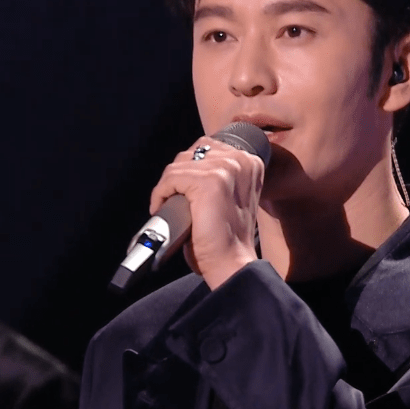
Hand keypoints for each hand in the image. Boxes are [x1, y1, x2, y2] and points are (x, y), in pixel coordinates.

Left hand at [149, 137, 263, 288]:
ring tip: (169, 207)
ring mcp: (226, 168)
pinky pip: (171, 177)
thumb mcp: (227, 195)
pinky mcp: (209, 181)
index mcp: (249, 161)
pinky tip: (163, 208)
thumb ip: (215, 175)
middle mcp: (241, 160)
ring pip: (178, 165)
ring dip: (167, 187)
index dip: (188, 168)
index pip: (206, 146)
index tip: (182, 190)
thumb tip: (185, 163)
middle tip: (173, 200)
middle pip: (191, 153)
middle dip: (176, 176)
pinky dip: (160, 194)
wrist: (231, 261)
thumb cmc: (226, 235)